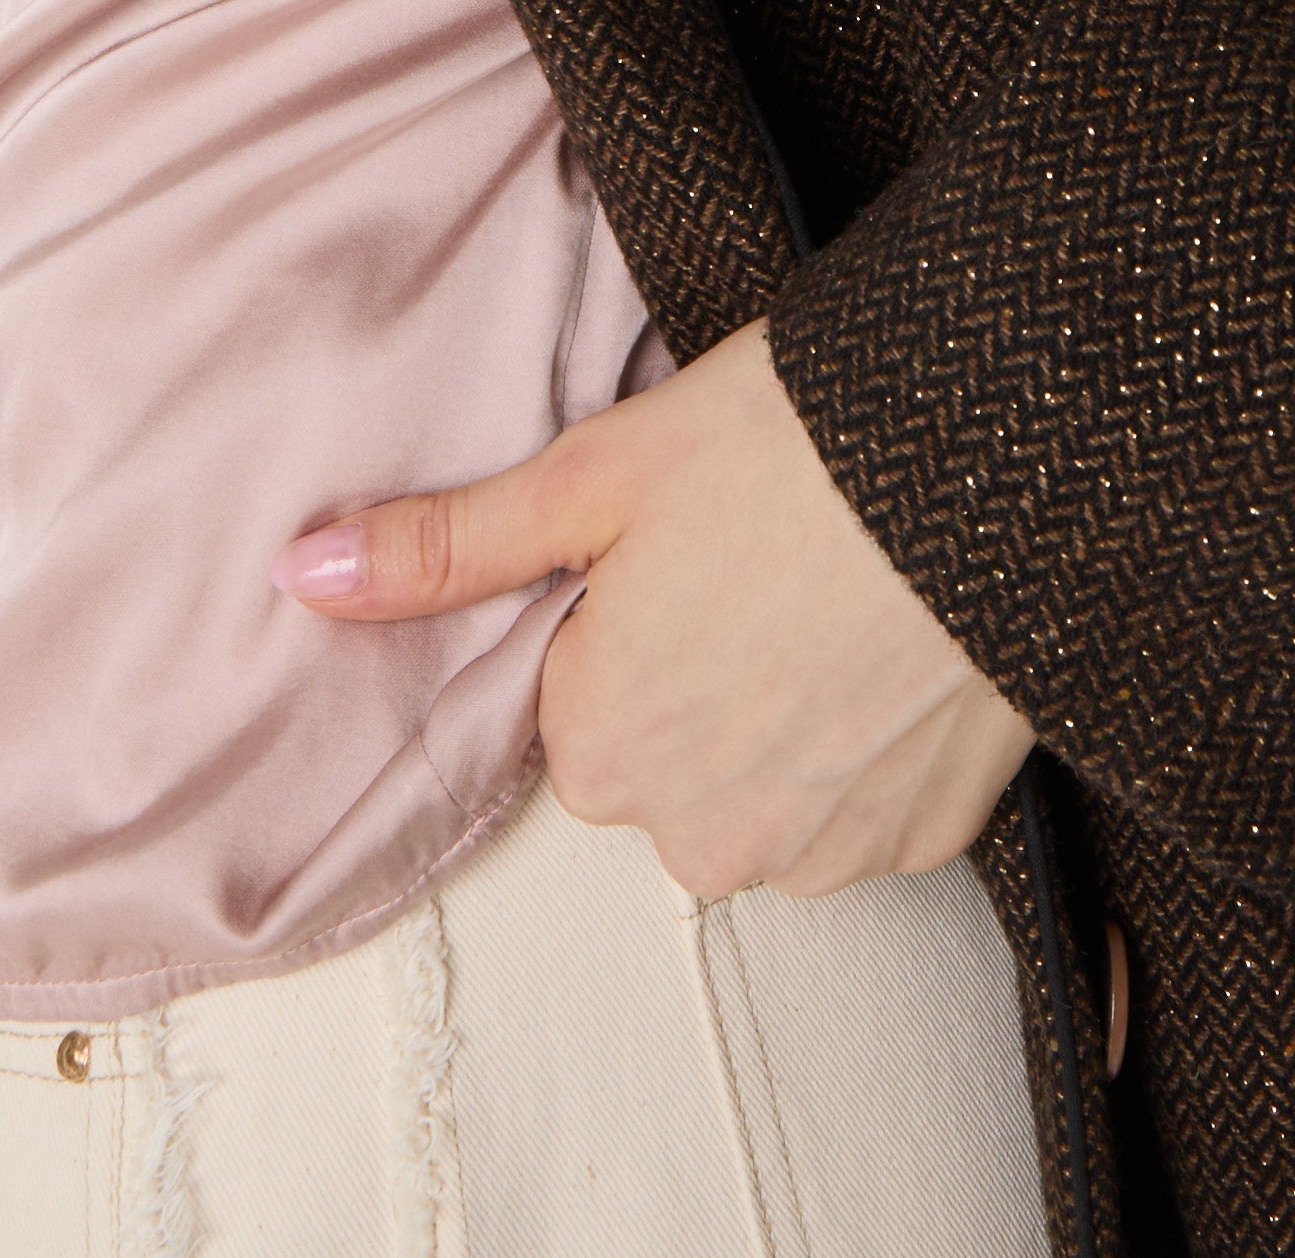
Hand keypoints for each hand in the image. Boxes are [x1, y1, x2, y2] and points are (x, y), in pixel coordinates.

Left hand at [272, 319, 1033, 899]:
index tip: (688, 542)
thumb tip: (302, 573)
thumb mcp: (597, 472)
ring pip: (770, 794)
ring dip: (794, 719)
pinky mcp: (925, 843)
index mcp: (603, 749)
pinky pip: (868, 810)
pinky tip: (898, 644)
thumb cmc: (790, 443)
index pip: (581, 705)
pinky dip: (878, 743)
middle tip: (763, 556)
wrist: (992, 459)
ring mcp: (822, 852)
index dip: (631, 614)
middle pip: (671, 764)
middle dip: (706, 677)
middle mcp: (701, 838)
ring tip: (838, 589)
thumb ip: (448, 546)